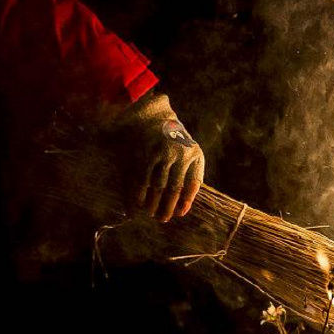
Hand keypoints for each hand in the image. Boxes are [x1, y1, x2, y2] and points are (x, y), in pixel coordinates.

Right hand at [115, 92, 204, 221]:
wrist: (152, 114)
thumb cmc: (171, 138)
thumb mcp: (188, 150)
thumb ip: (189, 172)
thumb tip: (184, 205)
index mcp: (195, 154)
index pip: (193, 183)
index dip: (186, 200)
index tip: (180, 213)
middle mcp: (181, 155)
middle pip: (174, 188)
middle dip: (168, 207)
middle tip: (162, 219)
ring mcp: (164, 154)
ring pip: (159, 186)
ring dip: (153, 203)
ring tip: (150, 213)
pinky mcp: (147, 153)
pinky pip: (143, 179)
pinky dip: (140, 193)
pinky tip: (138, 202)